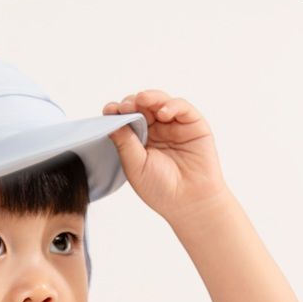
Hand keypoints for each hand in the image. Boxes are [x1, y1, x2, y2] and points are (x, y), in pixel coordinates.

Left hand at [103, 90, 228, 225]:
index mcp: (139, 141)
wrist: (189, 203)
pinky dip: (171, 105)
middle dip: (132, 103)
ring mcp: (174, 126)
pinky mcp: (193, 124)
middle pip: (142, 107)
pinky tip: (163, 113)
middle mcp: (156, 130)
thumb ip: (125, 142)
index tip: (109, 110)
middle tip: (125, 105)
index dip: (118, 112)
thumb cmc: (160, 189)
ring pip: (160, 102)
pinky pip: (182, 108)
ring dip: (150, 98)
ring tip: (141, 100)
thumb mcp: (135, 166)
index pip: (127, 120)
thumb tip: (111, 119)